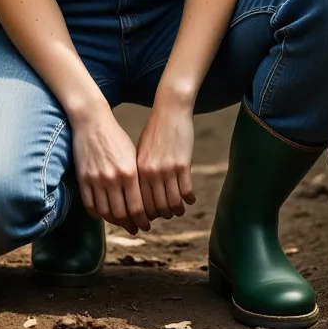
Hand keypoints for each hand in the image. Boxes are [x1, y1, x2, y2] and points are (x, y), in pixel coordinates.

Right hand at [71, 107, 152, 234]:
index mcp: (129, 172)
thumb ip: (137, 178)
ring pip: (105, 213)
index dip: (142, 220)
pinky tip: (104, 214)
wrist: (92, 121)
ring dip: (114, 222)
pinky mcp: (83, 179)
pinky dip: (97, 214)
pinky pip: (90, 206)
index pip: (137, 207)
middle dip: (130, 224)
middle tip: (134, 228)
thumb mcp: (132, 155)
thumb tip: (143, 202)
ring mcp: (96, 180)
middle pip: (121, 214)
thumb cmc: (116, 137)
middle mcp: (113, 178)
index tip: (146, 225)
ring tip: (120, 223)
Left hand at [136, 102, 195, 220]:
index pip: (140, 203)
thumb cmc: (155, 130)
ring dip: (177, 210)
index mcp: (138, 169)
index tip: (151, 217)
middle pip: (156, 207)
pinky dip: (188, 199)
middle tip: (168, 216)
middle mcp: (151, 172)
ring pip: (172, 202)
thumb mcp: (141, 150)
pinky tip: (190, 200)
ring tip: (179, 210)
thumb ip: (141, 171)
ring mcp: (167, 170)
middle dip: (163, 215)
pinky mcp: (183, 165)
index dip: (146, 214)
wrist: (170, 110)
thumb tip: (141, 193)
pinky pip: (186, 191)